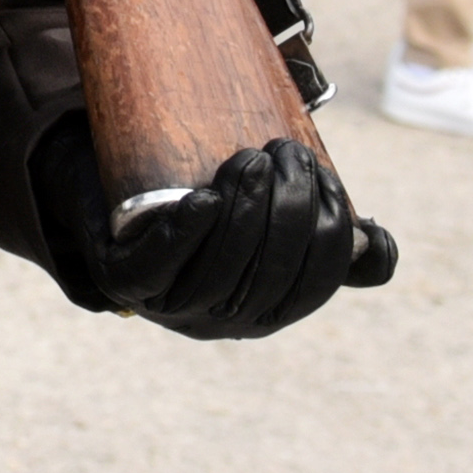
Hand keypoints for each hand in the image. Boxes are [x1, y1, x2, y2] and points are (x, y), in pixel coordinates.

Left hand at [32, 121, 394, 340]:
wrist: (101, 177)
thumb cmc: (192, 190)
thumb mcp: (262, 211)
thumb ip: (314, 230)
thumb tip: (371, 240)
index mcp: (262, 310)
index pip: (312, 285)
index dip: (329, 235)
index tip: (325, 176)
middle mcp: (217, 320)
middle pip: (266, 277)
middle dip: (288, 211)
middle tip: (286, 152)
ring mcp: (164, 306)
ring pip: (215, 272)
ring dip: (242, 214)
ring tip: (249, 160)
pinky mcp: (118, 279)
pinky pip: (154, 268)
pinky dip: (184, 234)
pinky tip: (204, 200)